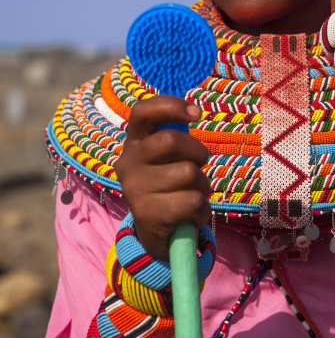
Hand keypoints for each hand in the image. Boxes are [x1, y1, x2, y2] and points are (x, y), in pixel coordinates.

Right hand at [115, 96, 210, 259]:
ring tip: (191, 195)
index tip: (196, 113)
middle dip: (197, 152)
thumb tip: (192, 111)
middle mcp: (128, 162)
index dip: (171, 105)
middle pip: (172, 140)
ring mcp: (135, 189)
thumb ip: (174, 135)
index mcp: (134, 142)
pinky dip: (202, 209)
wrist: (154, 232)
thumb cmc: (168, 183)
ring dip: (202, 186)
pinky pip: (193, 202)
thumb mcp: (165, 157)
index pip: (142, 111)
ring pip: (189, 174)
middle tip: (198, 166)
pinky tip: (190, 215)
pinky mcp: (147, 215)